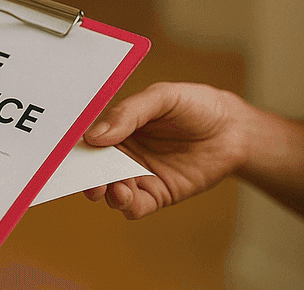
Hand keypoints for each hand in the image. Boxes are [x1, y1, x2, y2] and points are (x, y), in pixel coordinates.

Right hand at [81, 82, 250, 218]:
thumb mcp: (162, 97)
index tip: (68, 155)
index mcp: (117, 125)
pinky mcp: (157, 193)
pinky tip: (127, 199)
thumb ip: (128, 113)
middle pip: (94, 168)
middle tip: (90, 182)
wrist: (234, 129)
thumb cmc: (197, 104)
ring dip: (108, 193)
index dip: (76, 148)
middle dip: (87, 177)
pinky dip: (126, 206)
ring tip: (116, 190)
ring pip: (111, 189)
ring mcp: (139, 173)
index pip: (87, 138)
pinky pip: (135, 206)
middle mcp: (122, 151)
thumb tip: (95, 135)